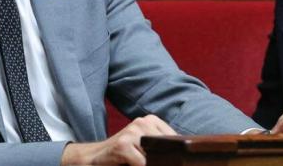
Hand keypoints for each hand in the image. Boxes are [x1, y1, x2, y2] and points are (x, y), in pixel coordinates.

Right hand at [61, 115, 175, 165]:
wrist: (96, 158)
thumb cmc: (125, 156)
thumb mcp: (146, 147)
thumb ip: (163, 148)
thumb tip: (185, 159)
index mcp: (152, 120)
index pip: (177, 140)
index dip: (178, 155)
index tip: (177, 161)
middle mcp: (142, 122)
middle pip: (169, 148)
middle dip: (166, 161)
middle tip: (151, 161)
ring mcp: (132, 132)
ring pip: (157, 157)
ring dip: (153, 163)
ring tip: (137, 162)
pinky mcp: (122, 145)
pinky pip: (143, 163)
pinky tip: (131, 165)